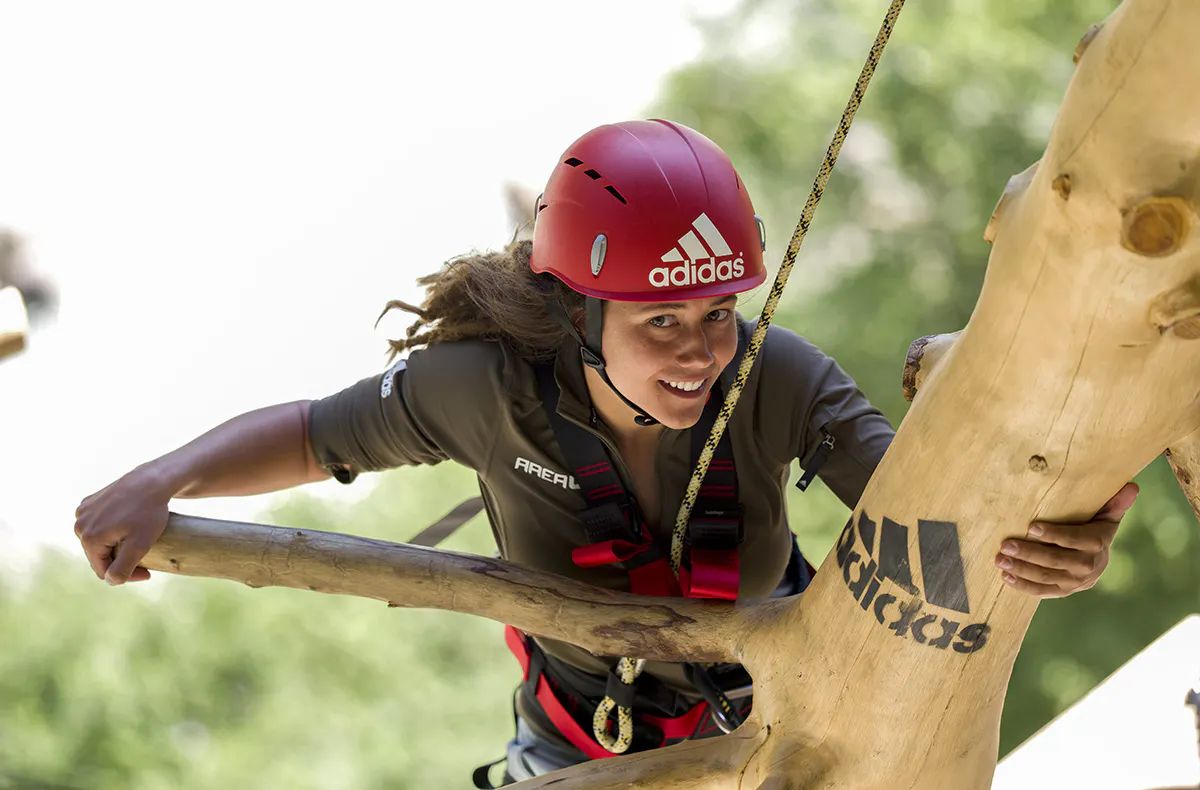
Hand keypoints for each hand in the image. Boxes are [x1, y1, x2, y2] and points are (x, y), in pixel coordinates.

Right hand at [74, 468, 172, 584]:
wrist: (153, 480)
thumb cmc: (149, 512)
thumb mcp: (140, 544)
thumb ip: (123, 568)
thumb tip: (110, 581)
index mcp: (89, 538)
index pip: (104, 571)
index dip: (126, 576)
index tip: (148, 573)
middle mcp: (79, 525)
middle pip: (98, 556)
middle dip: (120, 561)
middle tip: (144, 561)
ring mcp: (83, 512)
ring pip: (97, 541)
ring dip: (114, 547)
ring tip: (135, 544)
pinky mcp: (89, 502)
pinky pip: (97, 525)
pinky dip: (110, 531)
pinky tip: (126, 530)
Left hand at [995, 482, 1138, 597]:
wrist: (1099, 561)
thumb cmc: (1095, 529)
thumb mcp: (1106, 515)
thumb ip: (1114, 502)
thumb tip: (1132, 486)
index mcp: (1095, 543)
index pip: (1072, 539)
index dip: (1053, 535)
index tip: (1031, 527)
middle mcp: (1087, 565)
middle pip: (1054, 560)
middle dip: (1028, 553)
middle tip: (1005, 545)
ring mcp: (1074, 582)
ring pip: (1045, 577)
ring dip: (1021, 570)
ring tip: (1000, 560)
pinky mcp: (1063, 591)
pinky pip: (1042, 592)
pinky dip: (1023, 586)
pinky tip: (1006, 577)